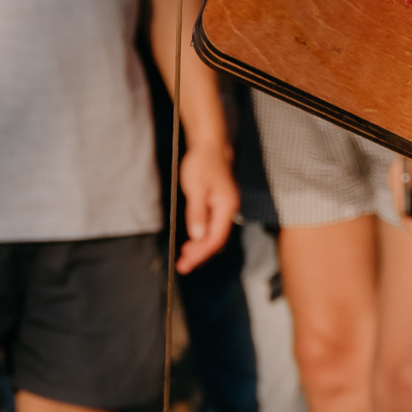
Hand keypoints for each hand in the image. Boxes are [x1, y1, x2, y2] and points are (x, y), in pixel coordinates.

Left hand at [175, 141, 238, 273]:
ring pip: (216, 234)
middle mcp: (230, 209)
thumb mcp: (196, 189)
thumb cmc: (201, 164)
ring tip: (184, 256)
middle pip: (218, 240)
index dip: (201, 254)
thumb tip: (197, 236)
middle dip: (201, 255)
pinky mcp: (220, 204)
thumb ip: (197, 213)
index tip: (185, 264)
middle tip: (181, 266)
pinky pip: (214, 226)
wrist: (209, 145)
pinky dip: (203, 237)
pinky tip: (192, 240)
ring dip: (201, 247)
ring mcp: (226, 207)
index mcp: (226, 207)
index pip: (215, 238)